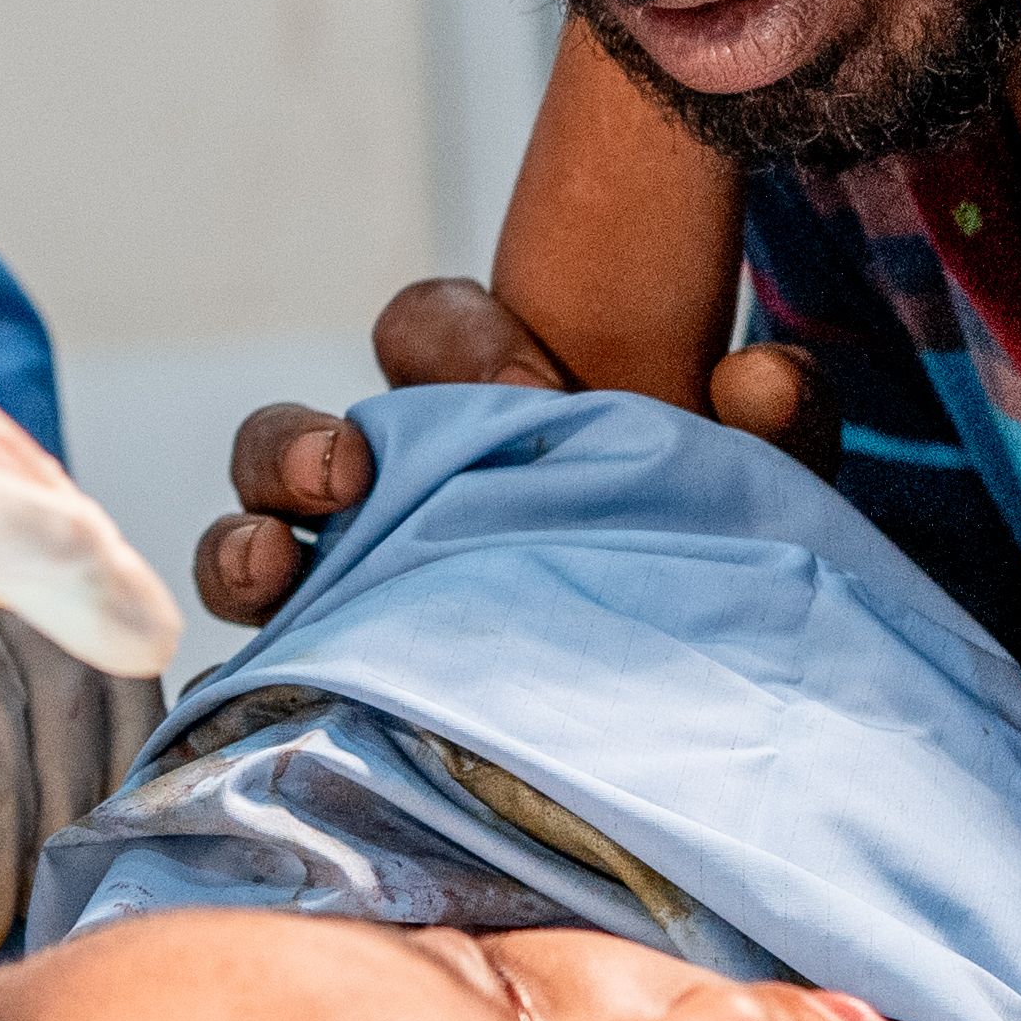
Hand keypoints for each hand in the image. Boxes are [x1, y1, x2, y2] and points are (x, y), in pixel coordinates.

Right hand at [192, 282, 825, 630]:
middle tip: (350, 472)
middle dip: (298, 443)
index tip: (529, 393)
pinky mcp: (342, 670)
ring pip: (253, 537)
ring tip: (270, 566)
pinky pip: (266, 660)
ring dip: (243, 544)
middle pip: (298, 433)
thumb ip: (777, 425)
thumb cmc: (710, 552)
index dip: (455, 343)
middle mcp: (392, 486)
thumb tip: (759, 379)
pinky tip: (278, 678)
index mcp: (477, 407)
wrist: (712, 690)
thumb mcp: (759, 489)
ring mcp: (353, 580)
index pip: (423, 330)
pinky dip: (253, 659)